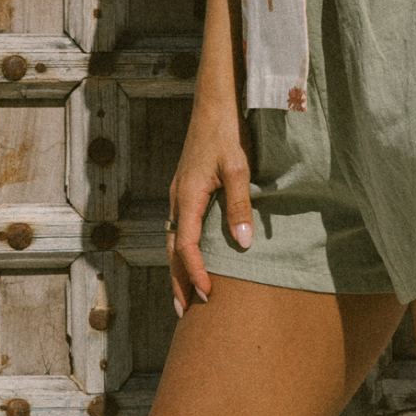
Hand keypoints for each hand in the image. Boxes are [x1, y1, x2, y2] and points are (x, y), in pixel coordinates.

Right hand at [167, 101, 254, 316]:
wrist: (213, 103)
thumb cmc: (226, 132)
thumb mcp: (239, 168)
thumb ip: (240, 206)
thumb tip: (244, 244)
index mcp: (188, 196)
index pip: (186, 246)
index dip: (195, 273)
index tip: (207, 294)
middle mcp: (177, 198)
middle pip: (172, 249)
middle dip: (178, 281)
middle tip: (185, 312)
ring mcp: (178, 193)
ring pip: (172, 239)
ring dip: (177, 269)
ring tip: (184, 295)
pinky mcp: (184, 188)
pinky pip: (178, 227)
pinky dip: (180, 250)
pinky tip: (189, 258)